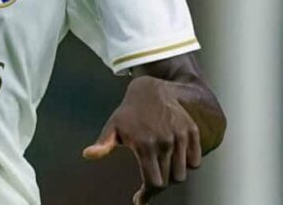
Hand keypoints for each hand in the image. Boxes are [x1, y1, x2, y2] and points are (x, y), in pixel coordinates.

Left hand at [82, 76, 201, 203]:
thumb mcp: (113, 126)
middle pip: (169, 180)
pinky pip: (195, 161)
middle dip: (158, 185)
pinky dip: (187, 164)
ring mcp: (180, 136)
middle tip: (149, 183)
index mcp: (145, 145)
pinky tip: (174, 159)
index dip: (147, 195)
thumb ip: (102, 144)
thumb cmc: (129, 112)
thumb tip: (87, 155)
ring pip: (182, 174)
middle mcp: (165, 141)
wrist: (151, 89)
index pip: (154, 183)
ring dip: (172, 176)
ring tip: (161, 168)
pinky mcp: (191, 132)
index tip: (139, 200)